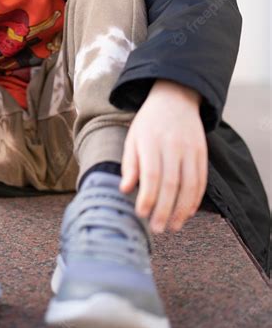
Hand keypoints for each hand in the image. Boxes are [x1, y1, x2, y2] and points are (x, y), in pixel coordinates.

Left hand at [119, 79, 207, 232]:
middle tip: (158, 228)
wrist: (175, 99)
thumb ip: (130, 164)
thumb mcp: (132, 138)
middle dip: (164, 210)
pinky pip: (202, 180)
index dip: (147, 197)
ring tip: (174, 226)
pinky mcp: (202, 152)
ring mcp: (191, 149)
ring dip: (182, 210)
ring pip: (190, 185)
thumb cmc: (148, 123)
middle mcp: (173, 145)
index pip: (151, 174)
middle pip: (172, 183)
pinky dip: (196, 199)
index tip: (141, 214)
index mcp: (151, 141)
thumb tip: (125, 190)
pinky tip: (188, 212)